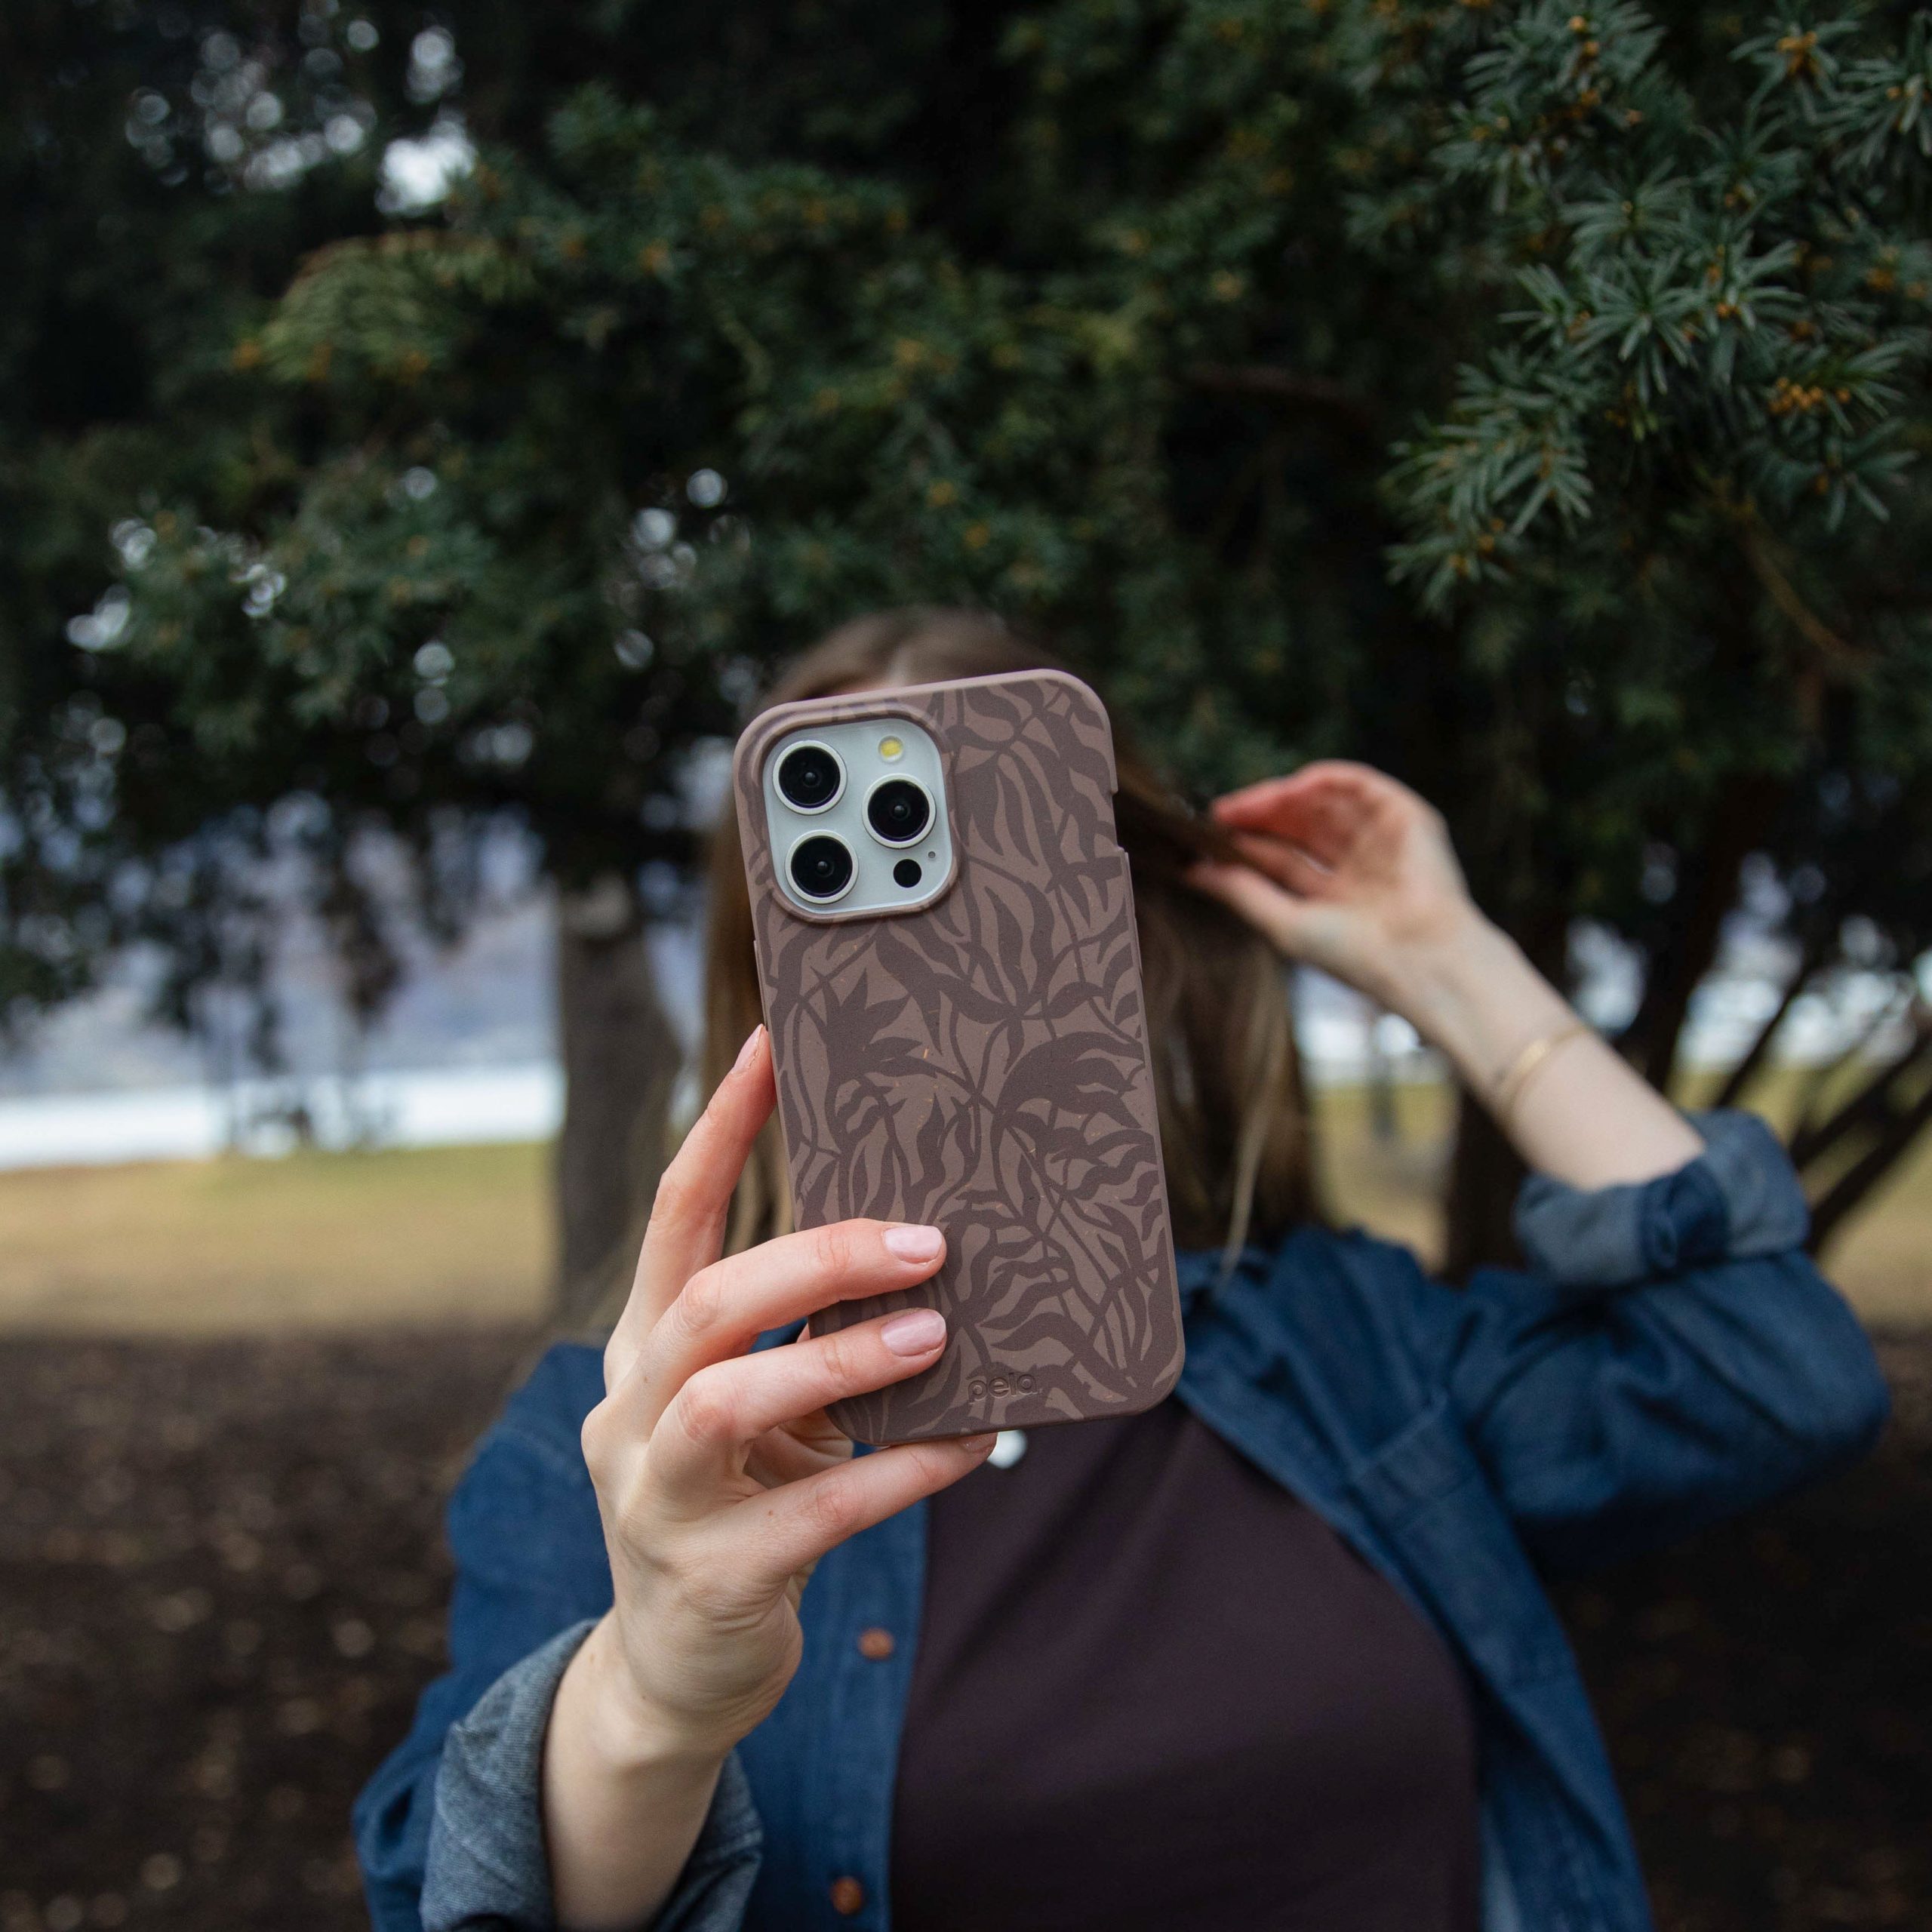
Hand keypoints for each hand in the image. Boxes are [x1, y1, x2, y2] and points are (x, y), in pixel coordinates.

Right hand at [577, 1025, 993, 1766]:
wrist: (677, 1672)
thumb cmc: (737, 1505)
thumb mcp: (754, 1412)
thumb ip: (804, 1341)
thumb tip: (929, 1256)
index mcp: (643, 1351)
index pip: (674, 1218)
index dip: (721, 1130)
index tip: (771, 1046)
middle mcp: (631, 1413)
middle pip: (706, 1305)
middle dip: (816, 1259)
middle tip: (926, 1242)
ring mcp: (658, 1499)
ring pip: (732, 1400)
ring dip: (844, 1360)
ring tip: (937, 1335)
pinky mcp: (713, 1576)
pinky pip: (818, 1510)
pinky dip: (902, 1469)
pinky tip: (973, 1444)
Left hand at [1189, 759, 1478, 1009]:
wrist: (1417, 957)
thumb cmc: (1354, 954)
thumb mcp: (1283, 922)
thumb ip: (1240, 892)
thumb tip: (1191, 871)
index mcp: (1335, 895)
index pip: (1281, 857)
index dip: (1245, 842)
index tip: (1205, 835)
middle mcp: (1359, 865)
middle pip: (1298, 825)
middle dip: (1258, 815)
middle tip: (1219, 814)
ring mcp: (1382, 838)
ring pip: (1322, 802)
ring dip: (1280, 797)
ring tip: (1244, 804)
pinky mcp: (1405, 816)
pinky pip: (1357, 784)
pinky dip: (1322, 780)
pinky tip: (1288, 789)